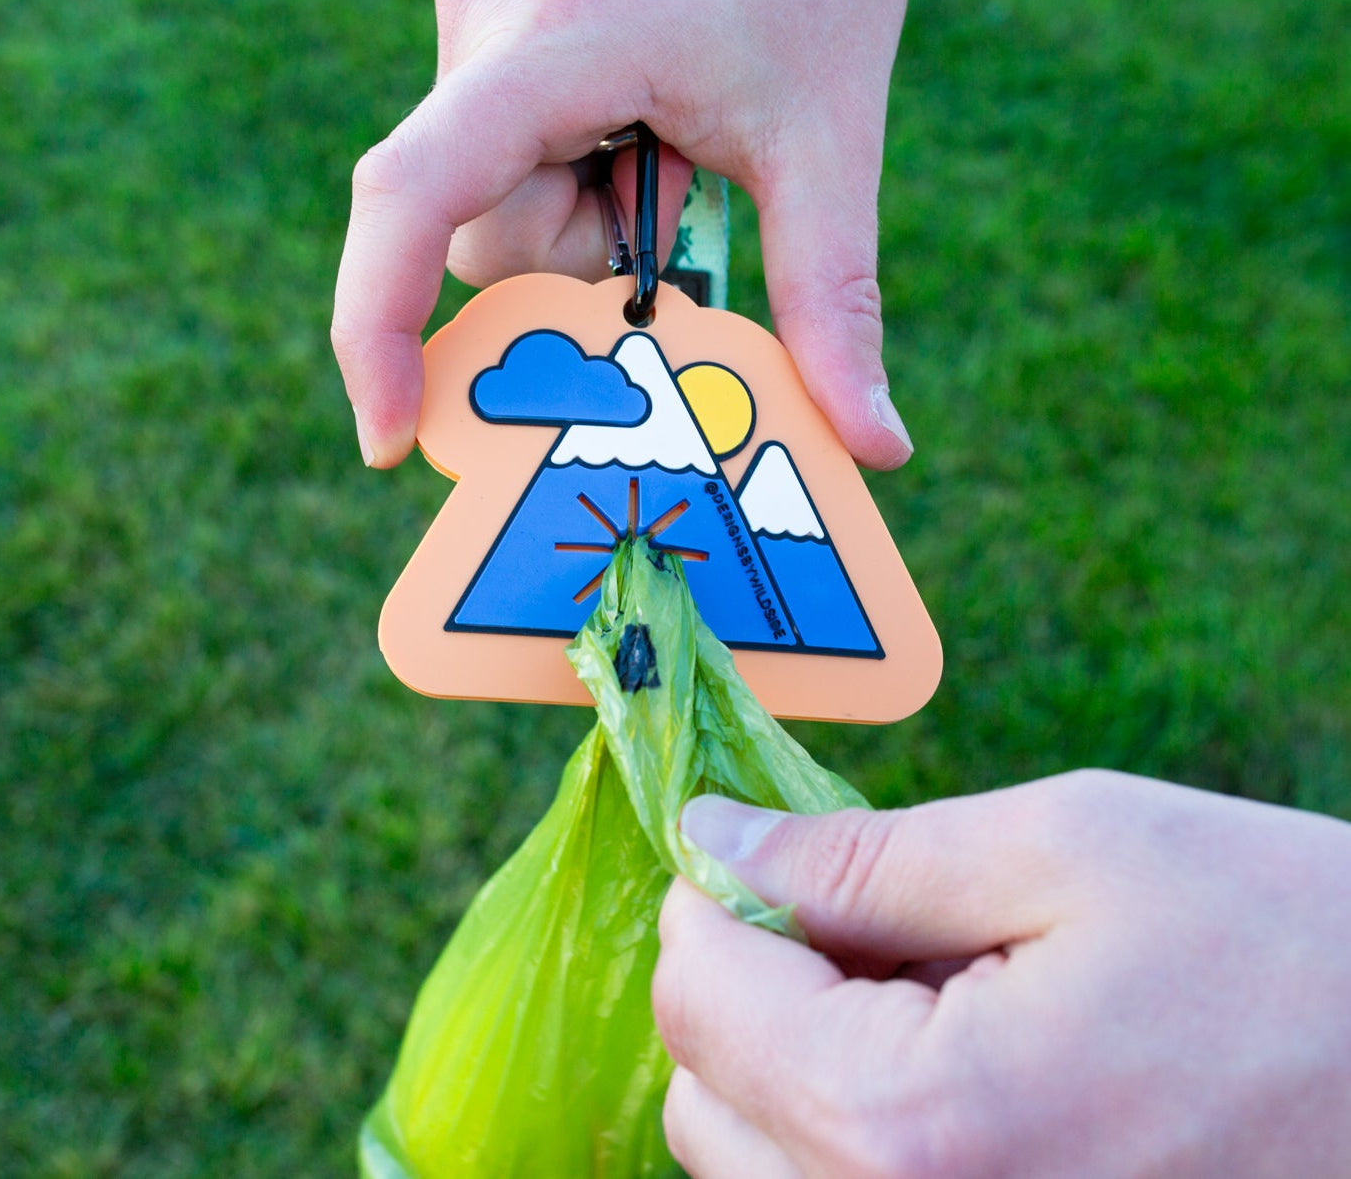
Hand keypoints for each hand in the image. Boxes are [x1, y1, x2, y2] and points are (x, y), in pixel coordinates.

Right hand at [332, 0, 961, 469]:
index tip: (389, 437)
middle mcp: (483, 9)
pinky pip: (494, 130)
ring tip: (666, 134)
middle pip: (482, 229)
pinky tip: (634, 102)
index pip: (415, 197)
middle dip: (580, 255)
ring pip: (488, 187)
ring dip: (579, 206)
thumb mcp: (832, 147)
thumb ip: (835, 302)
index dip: (378, 329)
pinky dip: (563, 157)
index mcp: (557, 39)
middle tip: (678, 192)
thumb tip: (880, 448)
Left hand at [653, 771, 1350, 1176]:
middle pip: (707, 1098)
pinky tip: (938, 1057)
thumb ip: (860, 855)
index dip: (711, 899)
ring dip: (787, 1058)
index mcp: (919, 1128)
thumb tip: (714, 837)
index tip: (753, 844)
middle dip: (746, 981)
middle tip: (853, 911)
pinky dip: (844, 1125)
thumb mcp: (1065, 848)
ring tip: (914, 986)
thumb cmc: (1281, 948)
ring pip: (754, 1168)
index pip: (702, 1002)